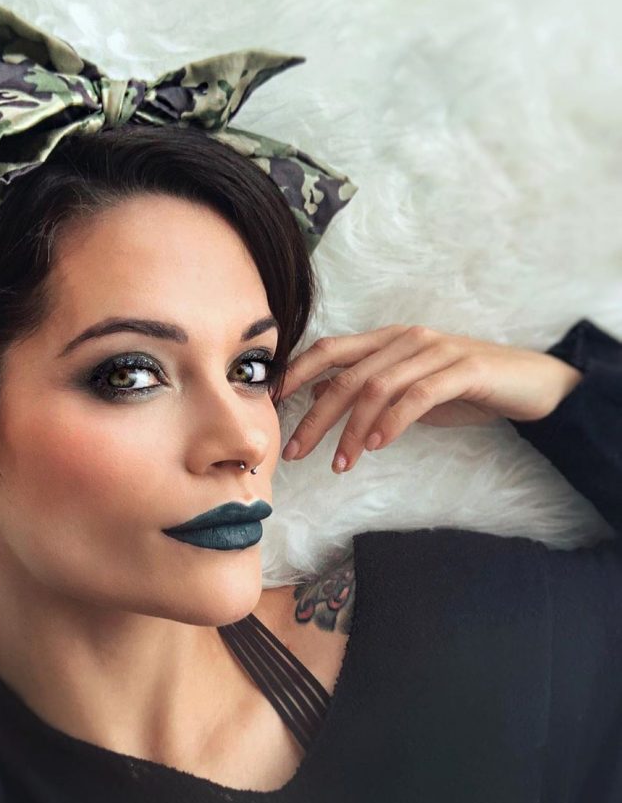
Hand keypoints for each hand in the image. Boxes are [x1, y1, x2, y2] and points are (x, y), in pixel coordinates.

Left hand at [277, 324, 583, 472]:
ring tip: (340, 464)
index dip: (297, 372)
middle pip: (346, 376)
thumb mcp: (408, 389)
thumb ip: (369, 389)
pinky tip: (379, 446)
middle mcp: (407, 339)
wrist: (532, 382)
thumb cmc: (466, 387)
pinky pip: (418, 395)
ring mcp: (435, 351)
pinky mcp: (463, 370)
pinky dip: (393, 422)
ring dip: (353, 430)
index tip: (270, 403)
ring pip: (377, 388)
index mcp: (389, 340)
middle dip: (315, 416)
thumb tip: (320, 395)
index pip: (331, 350)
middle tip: (295, 452)